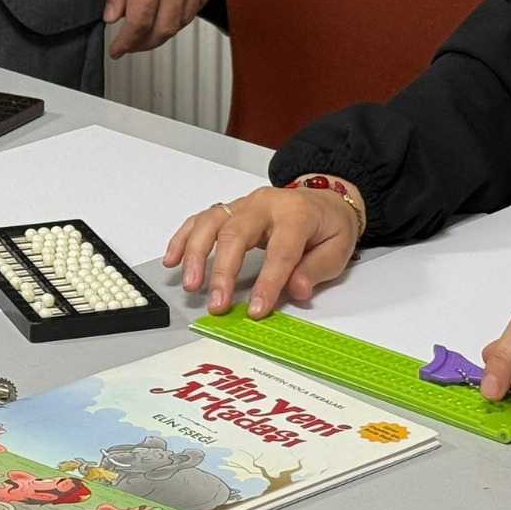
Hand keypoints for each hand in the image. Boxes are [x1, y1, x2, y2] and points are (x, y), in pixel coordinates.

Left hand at [102, 0, 219, 57]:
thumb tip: (113, 14)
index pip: (139, 22)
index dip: (127, 42)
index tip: (117, 49)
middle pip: (164, 28)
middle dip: (145, 44)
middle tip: (130, 45)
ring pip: (184, 19)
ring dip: (165, 32)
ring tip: (148, 32)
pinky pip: (200, 1)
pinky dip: (185, 15)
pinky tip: (172, 14)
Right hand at [163, 185, 363, 317]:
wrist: (324, 199)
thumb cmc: (328, 227)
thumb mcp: (338, 249)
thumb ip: (315, 270)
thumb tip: (295, 289)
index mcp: (296, 214)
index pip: (280, 251)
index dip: (267, 282)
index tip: (256, 310)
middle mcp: (265, 204)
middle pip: (236, 233)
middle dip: (223, 271)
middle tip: (217, 302)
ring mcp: (244, 204)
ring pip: (212, 223)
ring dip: (196, 255)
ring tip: (190, 284)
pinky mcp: (230, 209)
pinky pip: (200, 220)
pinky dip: (183, 239)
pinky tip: (173, 260)